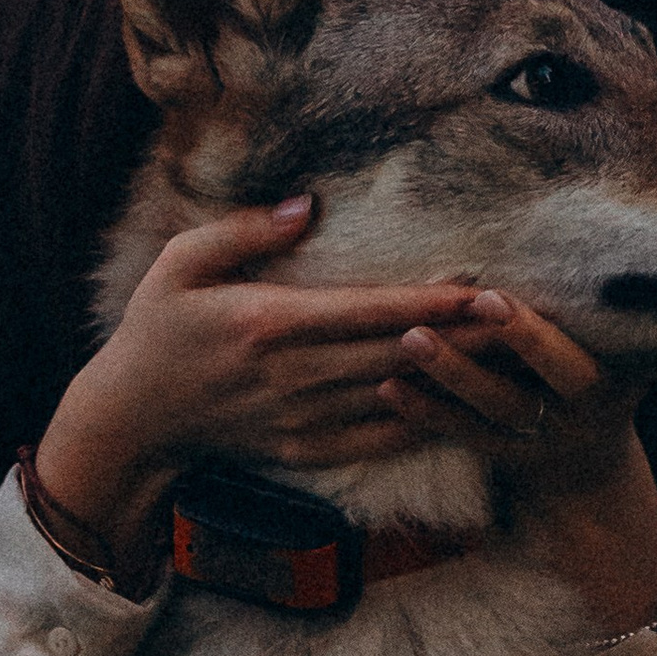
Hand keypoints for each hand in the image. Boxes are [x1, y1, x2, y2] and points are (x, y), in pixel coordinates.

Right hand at [33, 200, 515, 563]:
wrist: (131, 422)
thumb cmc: (155, 331)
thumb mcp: (180, 264)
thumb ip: (241, 231)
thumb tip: (304, 205)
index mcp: (267, 324)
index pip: (367, 311)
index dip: (429, 301)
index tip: (481, 286)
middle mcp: (292, 377)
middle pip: (396, 353)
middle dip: (464, 337)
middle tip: (525, 318)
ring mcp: (301, 420)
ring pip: (397, 398)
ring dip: (455, 380)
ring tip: (512, 361)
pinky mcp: (305, 451)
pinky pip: (378, 439)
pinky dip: (424, 424)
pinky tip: (465, 408)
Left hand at [383, 300, 656, 634]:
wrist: (590, 475)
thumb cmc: (615, 389)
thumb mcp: (647, 376)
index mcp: (599, 392)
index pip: (562, 364)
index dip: (527, 336)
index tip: (490, 298)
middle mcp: (560, 422)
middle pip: (509, 396)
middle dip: (467, 365)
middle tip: (419, 325)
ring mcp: (522, 444)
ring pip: (474, 418)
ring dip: (436, 385)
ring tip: (397, 348)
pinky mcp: (490, 455)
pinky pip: (452, 435)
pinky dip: (419, 412)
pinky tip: (385, 387)